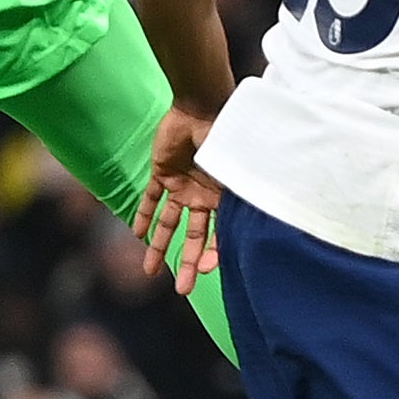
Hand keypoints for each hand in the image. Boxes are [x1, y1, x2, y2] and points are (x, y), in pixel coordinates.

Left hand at [133, 108, 226, 290]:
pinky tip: (137, 235)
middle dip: (187, 263)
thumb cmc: (224, 138)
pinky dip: (143, 216)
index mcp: (224, 198)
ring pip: (169, 224)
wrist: (199, 107)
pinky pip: (150, 199)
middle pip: (194, 237)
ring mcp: (182, 186)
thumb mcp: (236, 172)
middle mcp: (204, 196)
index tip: (206, 271)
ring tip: (149, 271)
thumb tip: (261, 227)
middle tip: (182, 291)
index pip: (218, 234)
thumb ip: (242, 197)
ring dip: (159, 246)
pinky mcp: (162, 174)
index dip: (213, 254)